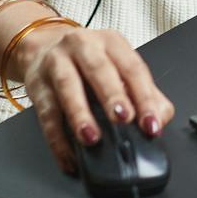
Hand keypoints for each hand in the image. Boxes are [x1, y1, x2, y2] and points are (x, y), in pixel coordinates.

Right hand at [10, 23, 175, 175]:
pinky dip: (57, 138)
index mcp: (112, 42)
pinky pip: (46, 113)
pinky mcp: (37, 84)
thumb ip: (144, 91)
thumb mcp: (118, 66)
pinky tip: (68, 155)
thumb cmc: (87, 60)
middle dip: (113, 96)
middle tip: (124, 120)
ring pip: (68, 86)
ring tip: (91, 137)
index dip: (144, 96)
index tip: (151, 122)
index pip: (132, 67)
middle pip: (100, 69)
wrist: (44, 47)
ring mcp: (57, 62)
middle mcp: (84, 46)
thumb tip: (159, 118)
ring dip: (80, 114)